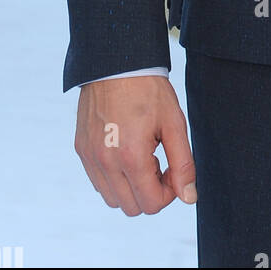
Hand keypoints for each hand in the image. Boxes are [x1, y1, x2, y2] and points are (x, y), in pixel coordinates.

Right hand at [75, 77, 195, 215]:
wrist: (117, 62)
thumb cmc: (148, 90)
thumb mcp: (174, 124)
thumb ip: (183, 164)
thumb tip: (189, 197)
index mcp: (132, 157)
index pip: (152, 204)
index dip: (169, 192)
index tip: (173, 168)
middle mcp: (106, 163)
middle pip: (132, 208)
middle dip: (150, 191)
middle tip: (159, 162)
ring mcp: (90, 157)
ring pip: (113, 199)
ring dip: (131, 187)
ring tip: (142, 156)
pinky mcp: (82, 149)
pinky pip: (98, 181)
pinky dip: (114, 177)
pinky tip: (125, 150)